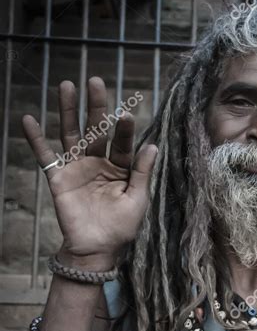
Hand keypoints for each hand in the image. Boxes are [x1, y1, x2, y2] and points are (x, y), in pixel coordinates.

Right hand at [22, 77, 156, 266]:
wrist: (97, 250)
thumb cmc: (121, 228)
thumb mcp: (137, 200)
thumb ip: (143, 173)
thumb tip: (152, 145)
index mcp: (120, 168)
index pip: (121, 143)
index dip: (123, 130)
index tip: (125, 114)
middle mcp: (97, 162)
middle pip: (96, 129)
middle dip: (95, 106)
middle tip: (95, 81)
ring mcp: (77, 168)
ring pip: (71, 134)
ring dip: (67, 110)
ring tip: (67, 85)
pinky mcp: (58, 179)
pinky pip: (45, 156)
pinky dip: (36, 139)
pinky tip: (29, 119)